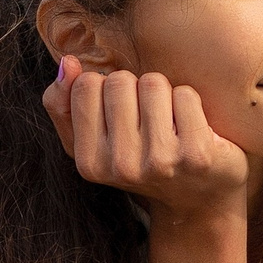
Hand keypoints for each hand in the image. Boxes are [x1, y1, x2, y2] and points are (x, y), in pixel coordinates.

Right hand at [42, 57, 250, 224]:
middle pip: (119, 81)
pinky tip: (192, 129)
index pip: (87, 85)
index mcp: (90, 164)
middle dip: (135, 89)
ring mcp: (160, 161)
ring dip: (164, 94)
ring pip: (153, 83)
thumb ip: (63, 103)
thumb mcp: (91, 142)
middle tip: (147, 119)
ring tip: (169, 123)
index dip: (106, 87)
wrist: (199, 200)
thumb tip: (67, 62)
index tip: (120, 112)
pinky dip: (190, 103)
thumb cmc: (140, 161)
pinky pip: (185, 95)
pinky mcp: (197, 153)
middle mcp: (122, 166)